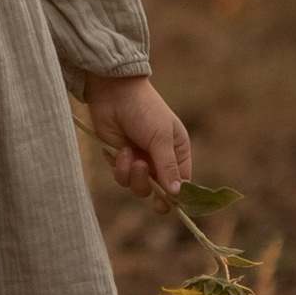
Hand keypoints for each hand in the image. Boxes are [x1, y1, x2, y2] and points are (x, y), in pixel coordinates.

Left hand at [86, 71, 189, 200]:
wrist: (113, 91)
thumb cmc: (144, 109)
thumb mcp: (161, 137)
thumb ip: (168, 166)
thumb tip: (177, 194)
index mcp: (178, 152)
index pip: (182, 184)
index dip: (177, 197)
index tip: (167, 203)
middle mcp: (160, 160)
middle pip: (159, 192)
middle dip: (150, 186)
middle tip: (145, 177)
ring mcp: (140, 159)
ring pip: (139, 187)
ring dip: (133, 175)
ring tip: (129, 154)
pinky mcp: (120, 158)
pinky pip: (121, 177)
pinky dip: (119, 166)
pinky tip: (119, 149)